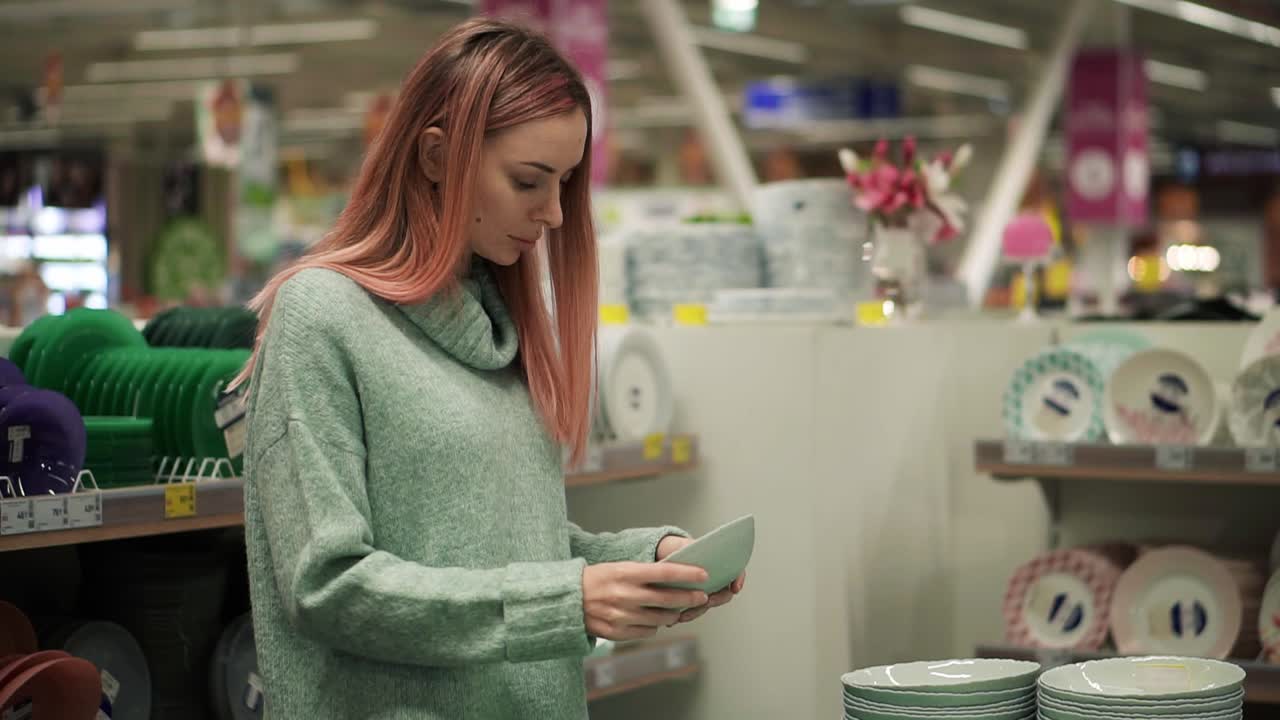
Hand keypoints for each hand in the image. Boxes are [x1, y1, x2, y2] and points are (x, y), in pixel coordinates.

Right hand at [582, 561, 708, 640]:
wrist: (568, 600)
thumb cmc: (597, 579)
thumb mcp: (619, 567)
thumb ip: (644, 574)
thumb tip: (674, 579)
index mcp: (626, 573)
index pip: (665, 572)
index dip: (688, 574)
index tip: (704, 574)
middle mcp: (625, 595)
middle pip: (668, 599)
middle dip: (690, 598)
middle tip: (702, 596)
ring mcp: (621, 616)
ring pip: (661, 619)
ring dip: (674, 614)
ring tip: (677, 609)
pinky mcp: (617, 633)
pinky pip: (647, 632)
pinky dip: (654, 627)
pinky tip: (653, 620)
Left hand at [655, 535, 746, 624]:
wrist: (665, 557)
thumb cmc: (678, 550)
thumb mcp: (684, 545)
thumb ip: (691, 547)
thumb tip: (694, 549)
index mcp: (718, 563)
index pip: (736, 570)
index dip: (739, 579)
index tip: (735, 588)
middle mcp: (715, 579)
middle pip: (724, 593)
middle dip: (718, 599)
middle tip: (708, 601)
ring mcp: (704, 591)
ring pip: (708, 604)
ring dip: (699, 611)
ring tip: (685, 615)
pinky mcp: (692, 601)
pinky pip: (694, 610)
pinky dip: (687, 614)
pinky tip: (676, 619)